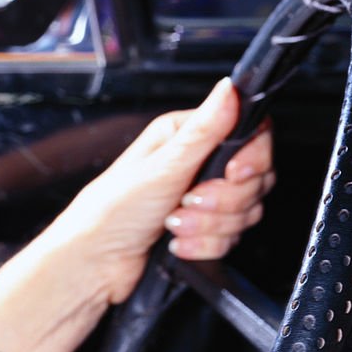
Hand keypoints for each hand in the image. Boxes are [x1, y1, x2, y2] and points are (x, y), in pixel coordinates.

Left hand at [60, 75, 274, 302]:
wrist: (98, 262)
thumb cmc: (113, 210)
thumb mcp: (162, 165)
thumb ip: (204, 130)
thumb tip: (231, 89)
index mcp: (188, 136)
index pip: (252, 136)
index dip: (252, 159)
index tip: (234, 175)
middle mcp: (200, 164)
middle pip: (254, 180)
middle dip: (223, 200)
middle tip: (188, 201)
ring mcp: (205, 201)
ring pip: (245, 213)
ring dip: (210, 226)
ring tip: (174, 224)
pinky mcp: (206, 232)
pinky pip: (231, 240)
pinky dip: (205, 246)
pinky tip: (178, 243)